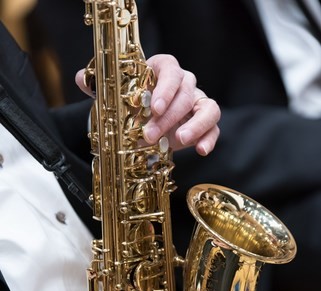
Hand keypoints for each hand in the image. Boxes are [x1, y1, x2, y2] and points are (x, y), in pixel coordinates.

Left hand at [75, 54, 219, 155]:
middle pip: (185, 93)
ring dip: (196, 124)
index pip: (170, 68)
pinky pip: (214, 127)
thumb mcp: (115, 96)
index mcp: (163, 70)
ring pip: (208, 107)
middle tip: (150, 134)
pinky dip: (209, 138)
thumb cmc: (134, 105)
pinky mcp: (205, 124)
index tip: (154, 106)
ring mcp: (197, 104)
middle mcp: (184, 84)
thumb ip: (99, 86)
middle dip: (168, 116)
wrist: (146, 122)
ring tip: (181, 140)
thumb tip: (81, 78)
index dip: (165, 87)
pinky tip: (200, 149)